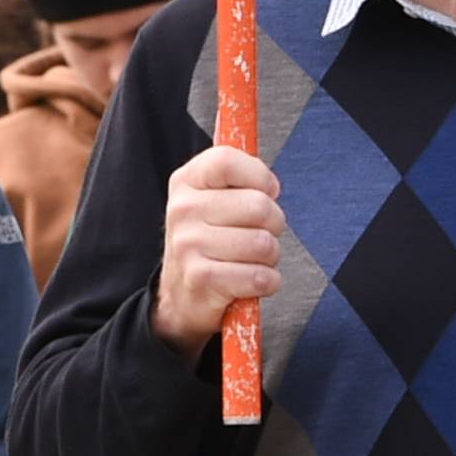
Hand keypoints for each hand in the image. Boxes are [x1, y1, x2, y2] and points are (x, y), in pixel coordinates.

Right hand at [154, 145, 283, 351]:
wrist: (181, 294)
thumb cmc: (210, 240)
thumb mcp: (213, 199)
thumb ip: (240, 179)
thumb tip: (271, 184)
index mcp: (186, 181)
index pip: (228, 161)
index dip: (259, 176)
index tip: (268, 192)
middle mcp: (183, 209)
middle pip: (258, 205)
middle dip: (274, 224)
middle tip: (260, 233)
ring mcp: (188, 244)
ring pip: (264, 243)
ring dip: (270, 256)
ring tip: (252, 259)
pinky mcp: (201, 278)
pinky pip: (259, 276)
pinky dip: (267, 282)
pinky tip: (251, 280)